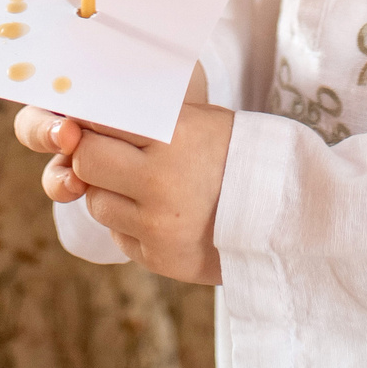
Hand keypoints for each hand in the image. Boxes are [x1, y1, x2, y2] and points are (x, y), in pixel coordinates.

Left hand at [15, 88, 232, 283]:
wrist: (281, 212)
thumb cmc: (233, 152)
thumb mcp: (196, 119)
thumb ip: (144, 115)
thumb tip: (85, 110)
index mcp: (173, 137)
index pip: (99, 121)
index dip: (88, 119)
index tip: (85, 117)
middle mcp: (162, 182)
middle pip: (85, 161)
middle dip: (89, 154)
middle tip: (105, 150)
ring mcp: (159, 225)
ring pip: (96, 202)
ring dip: (109, 191)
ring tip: (142, 183)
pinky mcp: (158, 257)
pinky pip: (118, 234)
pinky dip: (129, 222)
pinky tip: (158, 211)